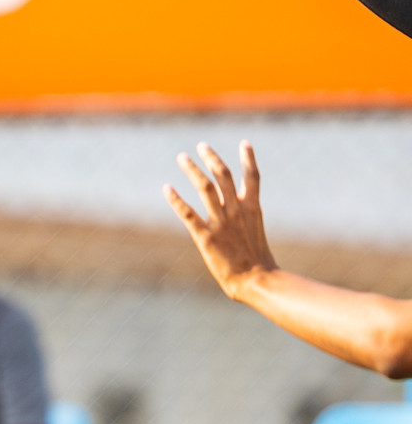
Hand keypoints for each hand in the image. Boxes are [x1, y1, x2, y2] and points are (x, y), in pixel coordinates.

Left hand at [165, 141, 279, 300]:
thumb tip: (243, 202)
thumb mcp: (255, 229)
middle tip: (201, 145)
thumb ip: (246, 213)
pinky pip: (188, 213)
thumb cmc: (257, 260)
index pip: (252, 177)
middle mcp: (236, 210)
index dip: (248, 159)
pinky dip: (176, 199)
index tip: (245, 142)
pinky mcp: (205, 235)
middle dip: (212, 158)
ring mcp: (220, 221)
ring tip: (182, 157)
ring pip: (205, 187)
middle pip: (223, 176)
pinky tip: (167, 188)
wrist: (257, 280)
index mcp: (251, 208)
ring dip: (193, 170)